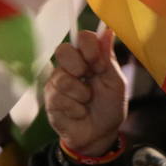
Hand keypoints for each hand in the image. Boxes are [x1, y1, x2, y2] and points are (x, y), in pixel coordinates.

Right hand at [45, 29, 125, 157]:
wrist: (100, 135)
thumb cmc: (109, 107)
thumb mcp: (115, 83)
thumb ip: (108, 58)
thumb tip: (108, 31)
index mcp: (87, 58)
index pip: (82, 38)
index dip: (89, 47)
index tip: (99, 64)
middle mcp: (69, 66)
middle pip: (63, 50)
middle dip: (79, 66)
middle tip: (89, 80)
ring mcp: (57, 82)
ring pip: (62, 78)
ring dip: (81, 94)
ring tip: (86, 102)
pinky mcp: (49, 100)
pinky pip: (59, 98)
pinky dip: (75, 108)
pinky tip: (79, 113)